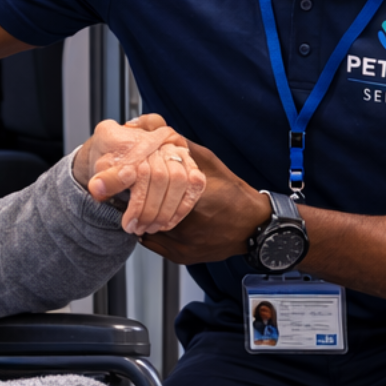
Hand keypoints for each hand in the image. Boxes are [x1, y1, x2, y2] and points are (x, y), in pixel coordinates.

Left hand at [72, 115, 205, 233]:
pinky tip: (166, 223)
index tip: (127, 221)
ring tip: (148, 228)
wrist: (121, 152)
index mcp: (138, 139)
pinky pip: (194, 186)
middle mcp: (161, 142)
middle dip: (149, 210)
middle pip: (160, 177)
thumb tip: (98, 188)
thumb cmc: (112, 158)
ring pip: (179, 182)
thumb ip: (103, 176)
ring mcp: (178, 152)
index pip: (141, 171)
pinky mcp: (191, 166)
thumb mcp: (101, 165)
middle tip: (135, 228)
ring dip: (164, 211)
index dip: (136, 201)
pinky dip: (181, 208)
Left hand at [139, 142, 270, 262]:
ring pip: (144, 228)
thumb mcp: (208, 161)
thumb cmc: (233, 193)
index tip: (132, 177)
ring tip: (148, 205)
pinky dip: (152, 231)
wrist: (253, 226)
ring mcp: (181, 244)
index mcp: (189, 198)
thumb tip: (155, 129)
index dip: (137, 183)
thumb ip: (180, 146)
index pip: (146, 190)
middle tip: (136, 192)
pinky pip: (153, 244)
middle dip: (137, 201)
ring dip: (144, 217)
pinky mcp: (181, 256)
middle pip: (142, 212)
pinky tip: (160, 220)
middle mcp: (184, 225)